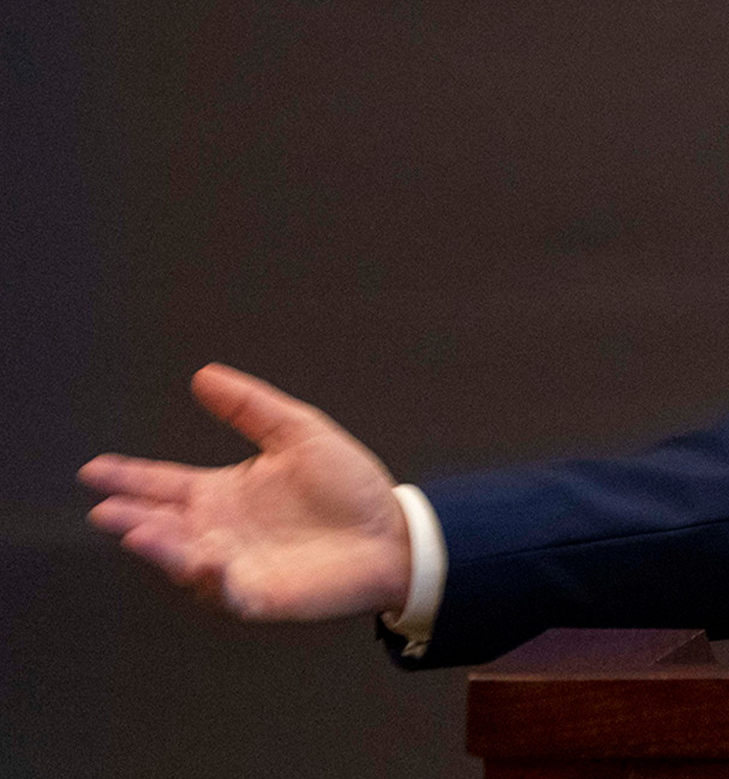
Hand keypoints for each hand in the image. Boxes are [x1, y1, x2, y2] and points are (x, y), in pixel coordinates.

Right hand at [79, 364, 413, 621]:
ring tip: (138, 530)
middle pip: (162, 523)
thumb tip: (204, 375)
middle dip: (131, 517)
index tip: (94, 469)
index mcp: (223, 493)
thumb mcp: (298, 434)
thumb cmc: (348, 486)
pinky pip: (225, 592)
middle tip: (104, 507)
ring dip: (161, 548)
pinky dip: (210, 579)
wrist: (393, 531)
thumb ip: (250, 407)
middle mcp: (218, 531)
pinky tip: (202, 562)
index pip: (164, 484)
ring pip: (184, 559)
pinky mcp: (258, 595)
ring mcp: (233, 566)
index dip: (129, 477)